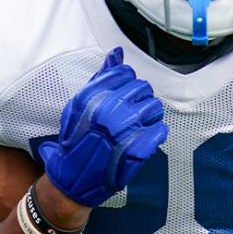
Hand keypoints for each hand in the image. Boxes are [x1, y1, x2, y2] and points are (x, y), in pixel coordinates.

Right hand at [39, 47, 168, 206]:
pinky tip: (144, 138)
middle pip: (143, 88)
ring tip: (139, 125)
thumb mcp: (78, 107)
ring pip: (154, 107)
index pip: (125, 74)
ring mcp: (124, 130)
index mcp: (93, 97)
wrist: (73, 179)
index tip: (123, 95)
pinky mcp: (137, 150)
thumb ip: (101, 78)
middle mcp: (109, 111)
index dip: (127, 83)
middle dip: (139, 98)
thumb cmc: (75, 143)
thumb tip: (116, 54)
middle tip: (132, 111)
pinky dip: (155, 133)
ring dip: (150, 115)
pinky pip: (159, 131)